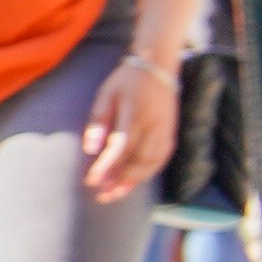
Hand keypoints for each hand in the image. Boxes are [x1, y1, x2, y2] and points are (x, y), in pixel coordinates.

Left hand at [80, 50, 183, 204]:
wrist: (158, 66)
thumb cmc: (126, 80)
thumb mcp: (106, 94)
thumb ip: (97, 121)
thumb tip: (90, 149)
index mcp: (134, 113)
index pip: (120, 147)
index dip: (107, 166)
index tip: (91, 181)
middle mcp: (153, 125)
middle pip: (138, 159)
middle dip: (120, 180)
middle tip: (102, 195)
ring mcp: (165, 130)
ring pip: (152, 162)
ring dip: (135, 181)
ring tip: (116, 194)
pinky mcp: (171, 133)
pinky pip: (162, 158)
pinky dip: (150, 172)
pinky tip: (136, 181)